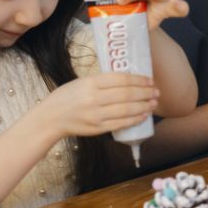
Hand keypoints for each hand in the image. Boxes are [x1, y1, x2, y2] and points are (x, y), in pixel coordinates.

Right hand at [36, 73, 157, 137]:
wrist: (51, 118)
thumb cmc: (66, 97)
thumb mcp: (82, 82)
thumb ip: (102, 81)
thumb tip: (128, 80)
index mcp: (90, 83)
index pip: (121, 79)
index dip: (138, 79)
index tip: (149, 80)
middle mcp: (94, 99)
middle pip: (127, 95)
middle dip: (145, 93)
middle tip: (156, 92)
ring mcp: (96, 115)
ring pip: (127, 110)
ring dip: (144, 106)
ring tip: (153, 103)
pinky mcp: (97, 128)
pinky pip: (121, 124)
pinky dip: (134, 119)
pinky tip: (143, 115)